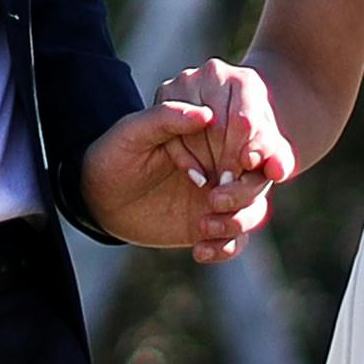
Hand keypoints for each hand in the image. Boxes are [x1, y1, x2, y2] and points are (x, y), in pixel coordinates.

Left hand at [85, 59, 290, 258]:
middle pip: (262, 169)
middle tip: (215, 198)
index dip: (258, 140)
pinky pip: (238, 238)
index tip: (246, 159)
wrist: (100, 197)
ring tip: (204, 225)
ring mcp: (223, 189)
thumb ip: (166, 118)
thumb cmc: (115, 154)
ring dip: (238, 219)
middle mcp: (223, 155)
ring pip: (256, 204)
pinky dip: (227, 247)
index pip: (250, 124)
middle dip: (248, 188)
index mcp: (209, 122)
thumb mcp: (132, 132)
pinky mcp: (216, 221)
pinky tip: (200, 250)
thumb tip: (205, 114)